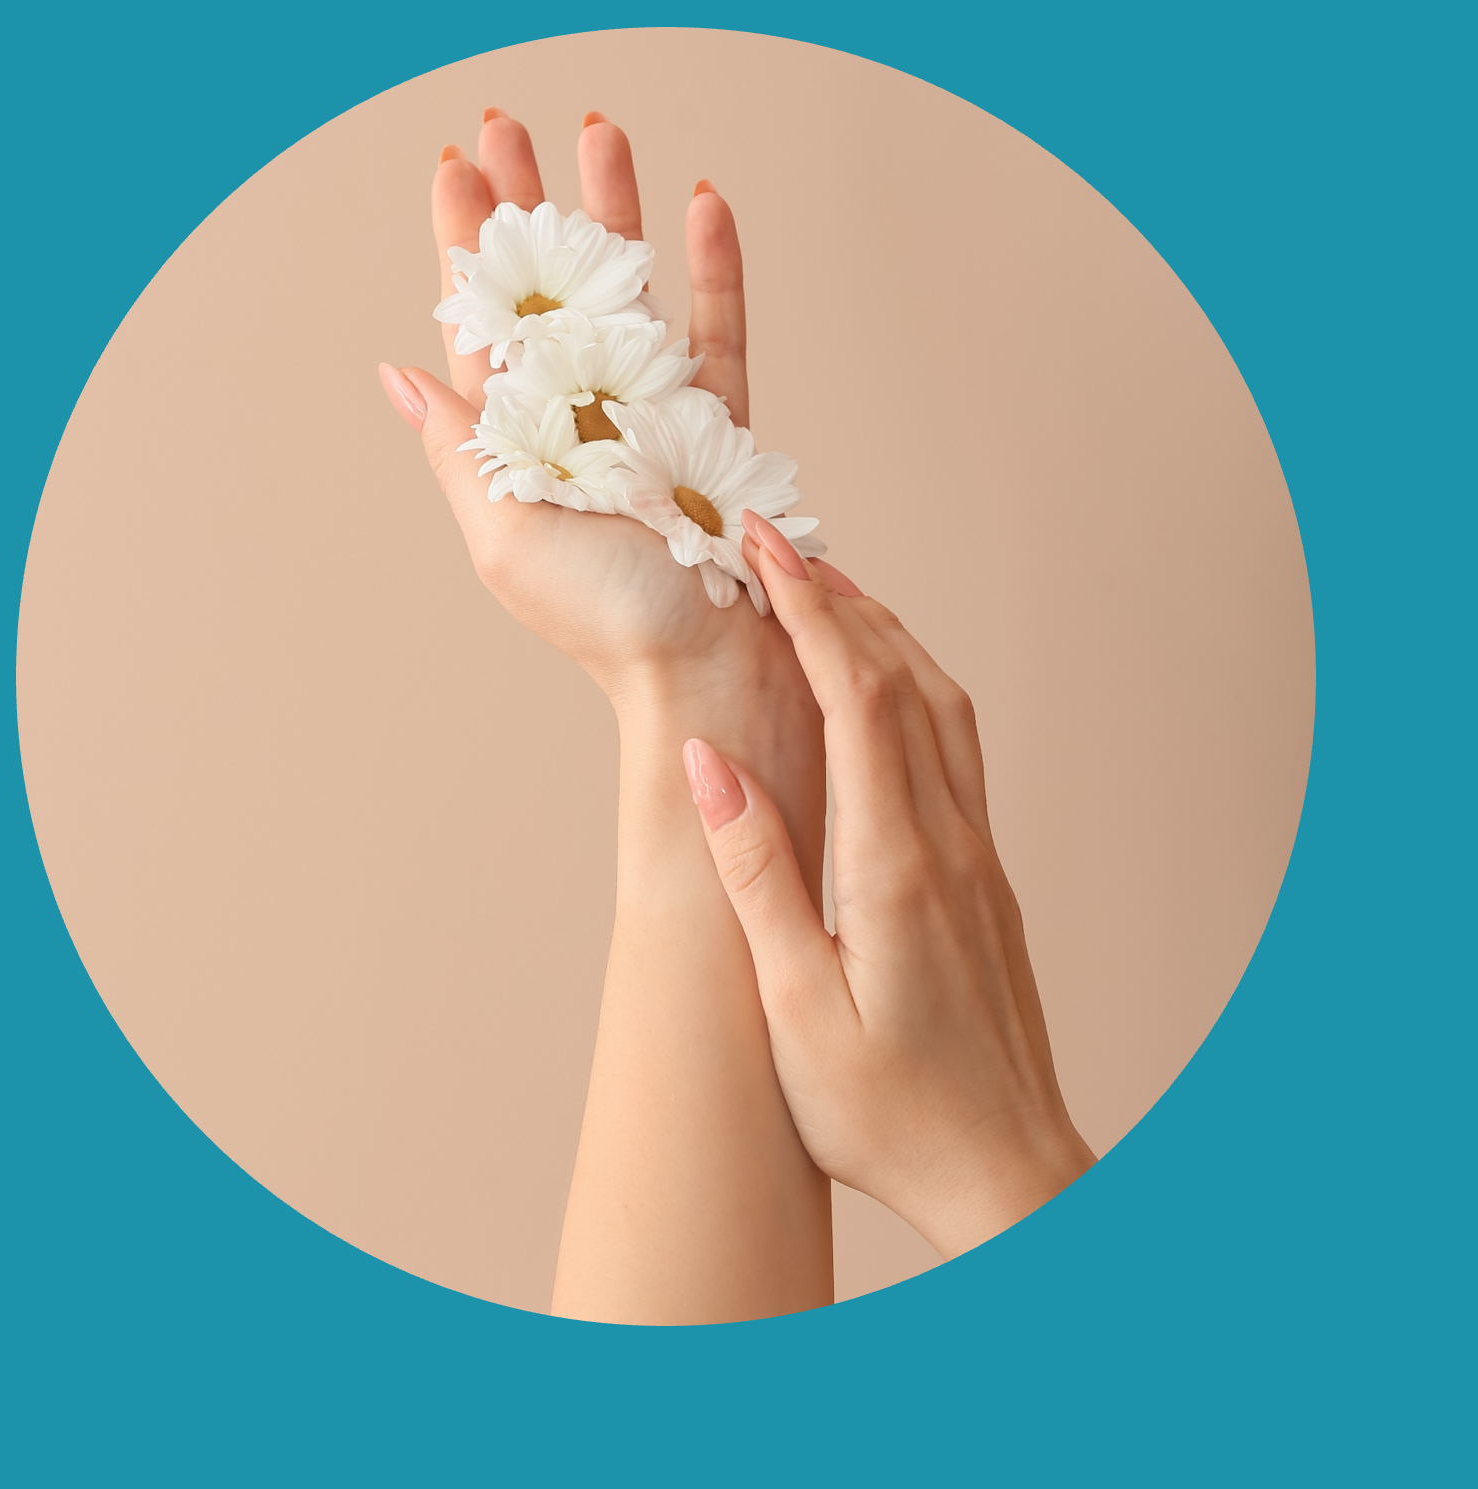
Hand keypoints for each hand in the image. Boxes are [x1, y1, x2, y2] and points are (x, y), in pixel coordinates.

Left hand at [379, 110, 777, 703]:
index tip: (453, 168)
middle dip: (530, 203)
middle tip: (510, 126)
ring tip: (600, 132)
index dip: (465, 242)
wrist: (706, 666)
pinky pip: (718, 326)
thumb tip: (396, 372)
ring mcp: (655, 408)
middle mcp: (584, 409)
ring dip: (615, 207)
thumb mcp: (505, 537)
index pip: (484, 317)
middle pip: (552, 283)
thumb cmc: (604, 620)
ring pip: (631, 285)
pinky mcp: (721, 419)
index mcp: (523, 434)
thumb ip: (458, 449)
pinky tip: (703, 203)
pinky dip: (714, 264)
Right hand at [683, 514, 1095, 1259]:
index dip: (811, 612)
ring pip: (942, 708)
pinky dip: (909, 689)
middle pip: (908, 681)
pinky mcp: (984, 880)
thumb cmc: (889, 1112)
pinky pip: (953, 750)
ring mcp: (979, 859)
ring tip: (822, 592)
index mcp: (898, 866)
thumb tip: (710, 764)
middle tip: (776, 543)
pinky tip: (875, 693)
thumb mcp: (796, 1009)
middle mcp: (951, 844)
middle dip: (841, 599)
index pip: (860, 699)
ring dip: (883, 635)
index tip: (762, 549)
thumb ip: (758, 879)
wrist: (1006, 1174)